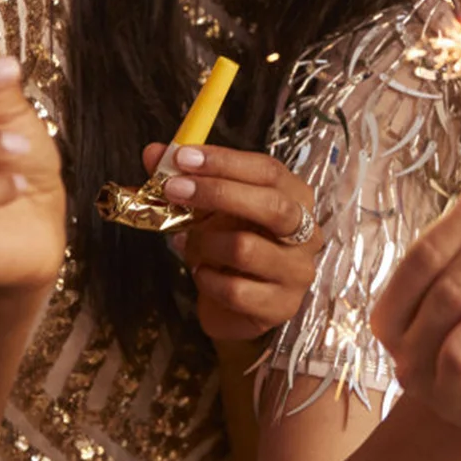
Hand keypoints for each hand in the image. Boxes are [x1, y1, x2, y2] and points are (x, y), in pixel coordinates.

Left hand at [157, 142, 321, 340]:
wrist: (236, 304)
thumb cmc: (228, 242)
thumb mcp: (209, 205)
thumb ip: (185, 177)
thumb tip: (153, 153)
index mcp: (295, 196)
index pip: (268, 170)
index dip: (224, 161)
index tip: (183, 157)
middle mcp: (307, 232)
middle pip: (271, 205)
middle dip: (217, 193)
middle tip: (173, 189)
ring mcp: (297, 271)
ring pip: (246, 248)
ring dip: (204, 243)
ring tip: (189, 243)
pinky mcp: (281, 306)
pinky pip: (234, 289)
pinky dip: (207, 279)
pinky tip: (202, 273)